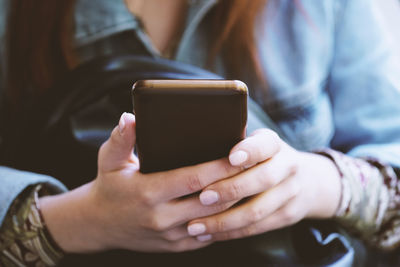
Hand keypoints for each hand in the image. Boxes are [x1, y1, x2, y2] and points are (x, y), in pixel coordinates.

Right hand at [39, 113, 241, 252]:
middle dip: (236, 184)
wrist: (99, 224)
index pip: (193, 179)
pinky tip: (236, 206)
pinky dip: (224, 222)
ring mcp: (170, 235)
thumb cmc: (110, 186)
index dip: (220, 167)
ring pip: (214, 221)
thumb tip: (129, 117)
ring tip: (252, 184)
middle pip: (211, 202)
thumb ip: (121, 138)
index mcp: (148, 192)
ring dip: (235, 204)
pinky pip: (208, 236)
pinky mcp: (176, 246)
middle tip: (256, 167)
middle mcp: (161, 218)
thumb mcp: (109, 160)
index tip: (241, 154)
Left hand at [187, 129, 341, 241]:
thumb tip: (198, 143)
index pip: (266, 145)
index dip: (250, 151)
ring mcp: (290, 193)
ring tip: (196, 225)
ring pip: (257, 211)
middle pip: (263, 180)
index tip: (231, 158)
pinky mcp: (287, 216)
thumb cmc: (264, 158)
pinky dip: (229, 233)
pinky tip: (208, 234)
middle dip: (231, 190)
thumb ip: (234, 143)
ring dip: (223, 220)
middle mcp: (288, 167)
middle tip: (203, 197)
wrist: (306, 180)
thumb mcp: (256, 143)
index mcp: (275, 144)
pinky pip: (256, 228)